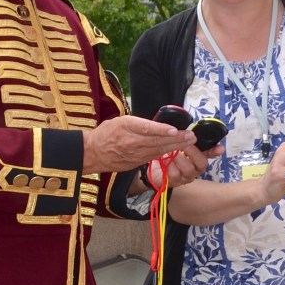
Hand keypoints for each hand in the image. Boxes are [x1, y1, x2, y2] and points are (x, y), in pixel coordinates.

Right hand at [82, 115, 196, 174]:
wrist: (92, 153)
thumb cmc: (105, 133)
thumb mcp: (120, 120)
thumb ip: (138, 123)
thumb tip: (157, 124)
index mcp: (127, 127)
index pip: (148, 128)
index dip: (163, 130)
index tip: (176, 130)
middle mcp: (132, 142)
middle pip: (157, 141)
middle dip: (177, 139)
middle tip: (191, 136)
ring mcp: (134, 154)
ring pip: (158, 150)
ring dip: (175, 146)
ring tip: (188, 142)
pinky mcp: (136, 163)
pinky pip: (153, 156)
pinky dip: (165, 153)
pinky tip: (176, 150)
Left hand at [145, 143, 224, 189]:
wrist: (151, 167)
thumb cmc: (167, 153)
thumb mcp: (175, 143)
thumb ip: (184, 138)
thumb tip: (191, 132)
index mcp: (198, 157)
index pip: (211, 154)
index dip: (215, 151)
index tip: (220, 148)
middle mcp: (195, 169)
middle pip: (202, 163)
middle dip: (192, 152)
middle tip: (183, 144)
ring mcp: (186, 177)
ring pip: (188, 169)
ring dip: (179, 158)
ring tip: (170, 152)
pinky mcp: (175, 182)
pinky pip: (175, 175)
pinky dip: (169, 166)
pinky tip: (163, 160)